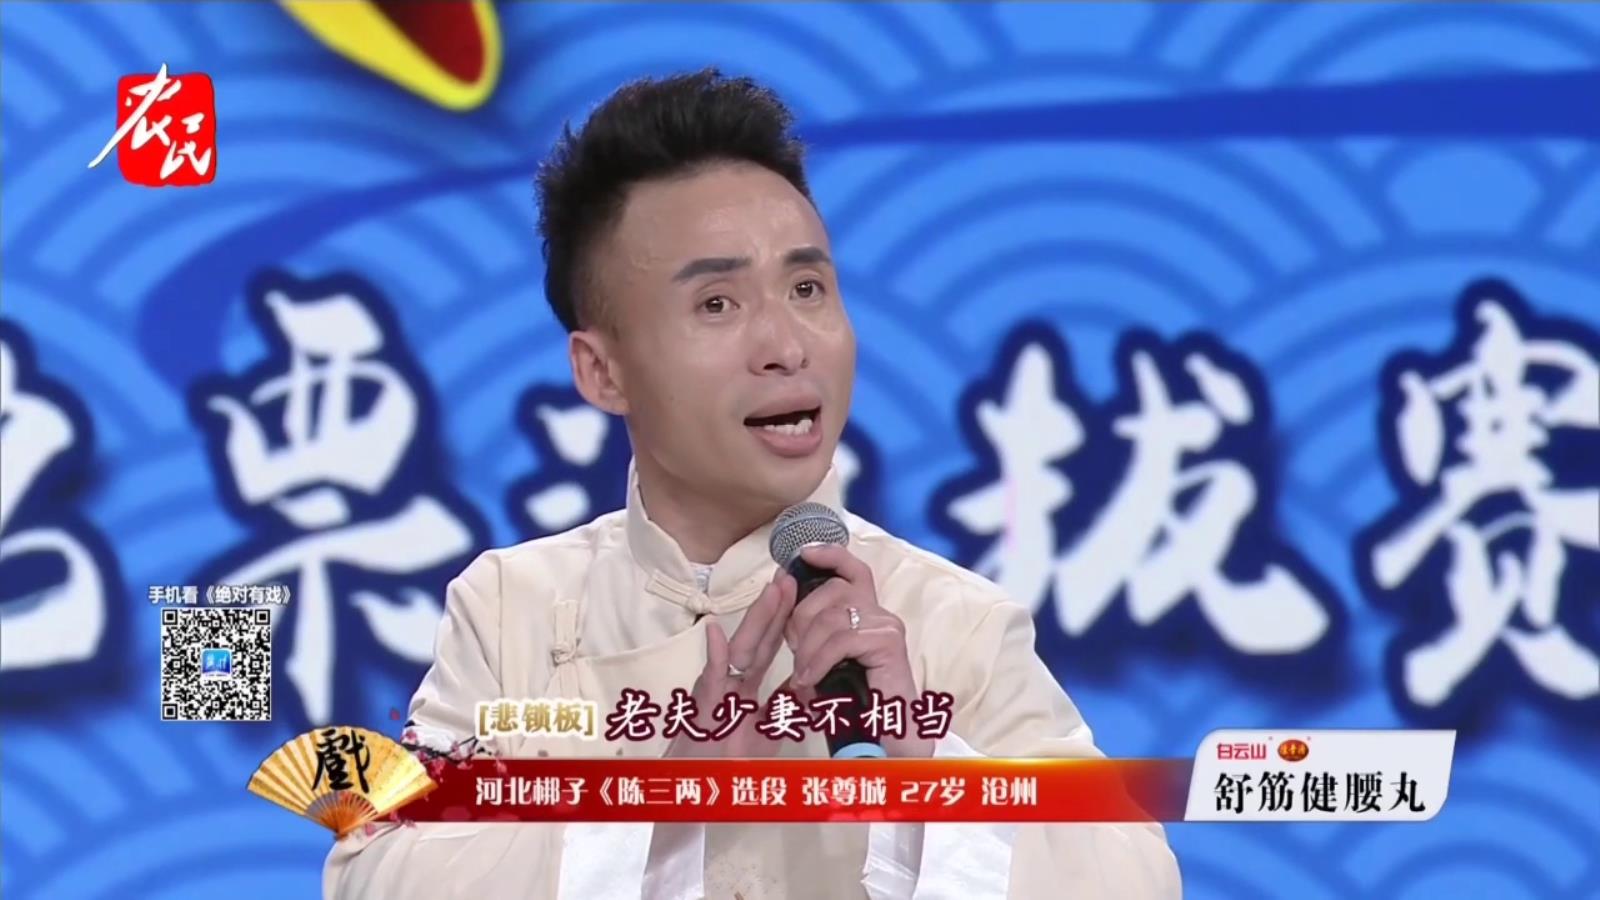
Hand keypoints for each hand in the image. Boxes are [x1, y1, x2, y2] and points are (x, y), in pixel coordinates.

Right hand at [665, 567, 798, 757]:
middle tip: (789, 576)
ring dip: (755, 622)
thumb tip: (814, 683)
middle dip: (774, 610)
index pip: (768, 650)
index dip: (784, 622)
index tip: (800, 593)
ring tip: (772, 591)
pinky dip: (713, 658)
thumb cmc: (724, 768)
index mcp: (744, 691)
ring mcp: (715, 697)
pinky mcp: (700, 713)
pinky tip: (716, 632)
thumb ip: (785, 709)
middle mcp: (729, 686)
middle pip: (756, 642)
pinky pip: (709, 683)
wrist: (694, 797)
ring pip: (737, 654)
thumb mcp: (765, 736)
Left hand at [783, 544, 931, 757]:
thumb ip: (808, 632)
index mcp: (865, 613)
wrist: (888, 739)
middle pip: (830, 591)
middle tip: (793, 653)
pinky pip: (841, 639)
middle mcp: (879, 614)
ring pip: (831, 617)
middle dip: (800, 618)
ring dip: (807, 649)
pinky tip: (810, 681)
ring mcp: (886, 626)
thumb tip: (782, 597)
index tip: (802, 554)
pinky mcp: (888, 643)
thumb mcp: (823, 662)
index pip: (851, 569)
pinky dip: (817, 662)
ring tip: (802, 677)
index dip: (829, 555)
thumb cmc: (853, 705)